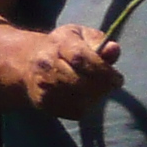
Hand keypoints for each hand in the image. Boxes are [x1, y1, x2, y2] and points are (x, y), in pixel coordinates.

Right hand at [5, 23, 122, 115]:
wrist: (29, 61)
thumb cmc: (63, 47)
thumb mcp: (81, 36)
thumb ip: (99, 42)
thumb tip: (114, 49)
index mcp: (58, 43)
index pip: (81, 58)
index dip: (103, 70)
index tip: (117, 78)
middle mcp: (46, 64)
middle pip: (80, 81)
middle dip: (102, 86)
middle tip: (112, 85)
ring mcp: (42, 85)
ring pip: (78, 99)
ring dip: (95, 97)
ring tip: (98, 88)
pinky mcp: (43, 102)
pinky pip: (73, 110)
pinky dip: (86, 106)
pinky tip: (86, 96)